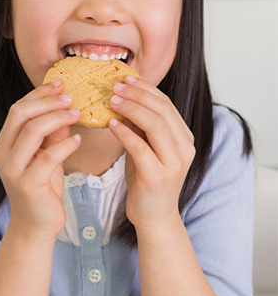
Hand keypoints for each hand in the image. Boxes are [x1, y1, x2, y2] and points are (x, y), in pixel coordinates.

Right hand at [0, 80, 80, 240]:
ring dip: (57, 117)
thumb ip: (53, 134)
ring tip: (77, 113)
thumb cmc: (42, 187)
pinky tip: (77, 139)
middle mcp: (4, 153)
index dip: (40, 93)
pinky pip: (48, 157)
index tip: (60, 83)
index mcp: (6, 143)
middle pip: (21, 113)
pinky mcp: (28, 184)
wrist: (36, 223)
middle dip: (47, 101)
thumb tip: (67, 109)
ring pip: (32, 130)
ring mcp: (13, 169)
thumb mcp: (47, 155)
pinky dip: (65, 144)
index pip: (19, 108)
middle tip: (70, 96)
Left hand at [109, 76, 194, 230]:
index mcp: (184, 139)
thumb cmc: (148, 181)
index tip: (126, 79)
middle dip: (137, 94)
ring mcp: (173, 163)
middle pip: (162, 110)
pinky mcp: (157, 176)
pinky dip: (124, 132)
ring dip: (130, 108)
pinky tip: (110, 124)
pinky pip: (139, 147)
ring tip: (111, 100)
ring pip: (154, 124)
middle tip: (115, 86)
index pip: (167, 105)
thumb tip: (124, 102)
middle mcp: (184, 148)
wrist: (154, 216)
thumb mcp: (148, 150)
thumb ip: (142, 129)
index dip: (146, 89)